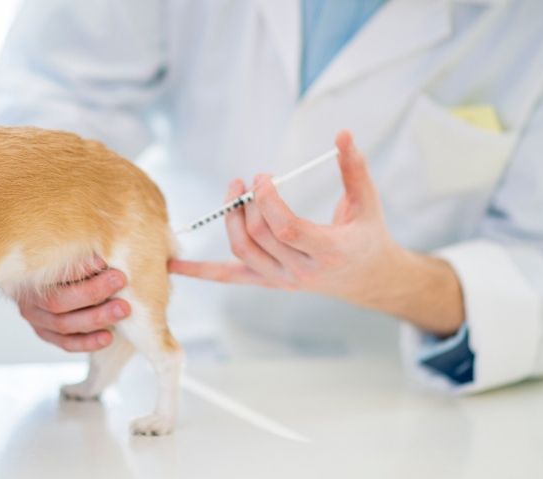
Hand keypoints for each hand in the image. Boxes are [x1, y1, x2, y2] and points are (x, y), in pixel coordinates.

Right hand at [18, 257, 129, 351]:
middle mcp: (29, 298)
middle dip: (93, 292)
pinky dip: (88, 342)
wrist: (47, 276)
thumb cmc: (64, 257)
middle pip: (58, 300)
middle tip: (120, 280)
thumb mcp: (68, 248)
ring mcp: (36, 319)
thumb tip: (105, 243)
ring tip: (123, 309)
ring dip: (97, 317)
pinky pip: (66, 343)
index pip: (53, 271)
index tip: (104, 260)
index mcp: (29, 272)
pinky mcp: (47, 334)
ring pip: (64, 324)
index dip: (80, 267)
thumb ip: (82, 248)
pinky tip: (108, 337)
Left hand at [170, 130, 463, 334]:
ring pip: (243, 251)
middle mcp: (302, 272)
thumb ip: (354, 168)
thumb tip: (342, 133)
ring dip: (230, 220)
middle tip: (247, 181)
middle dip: (247, 205)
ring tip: (234, 195)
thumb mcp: (368, 202)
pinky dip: (201, 272)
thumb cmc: (368, 236)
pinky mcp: (269, 282)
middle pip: (259, 237)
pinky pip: (230, 277)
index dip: (267, 201)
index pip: (286, 228)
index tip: (262, 177)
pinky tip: (174, 267)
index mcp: (327, 251)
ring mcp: (282, 280)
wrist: (368, 279)